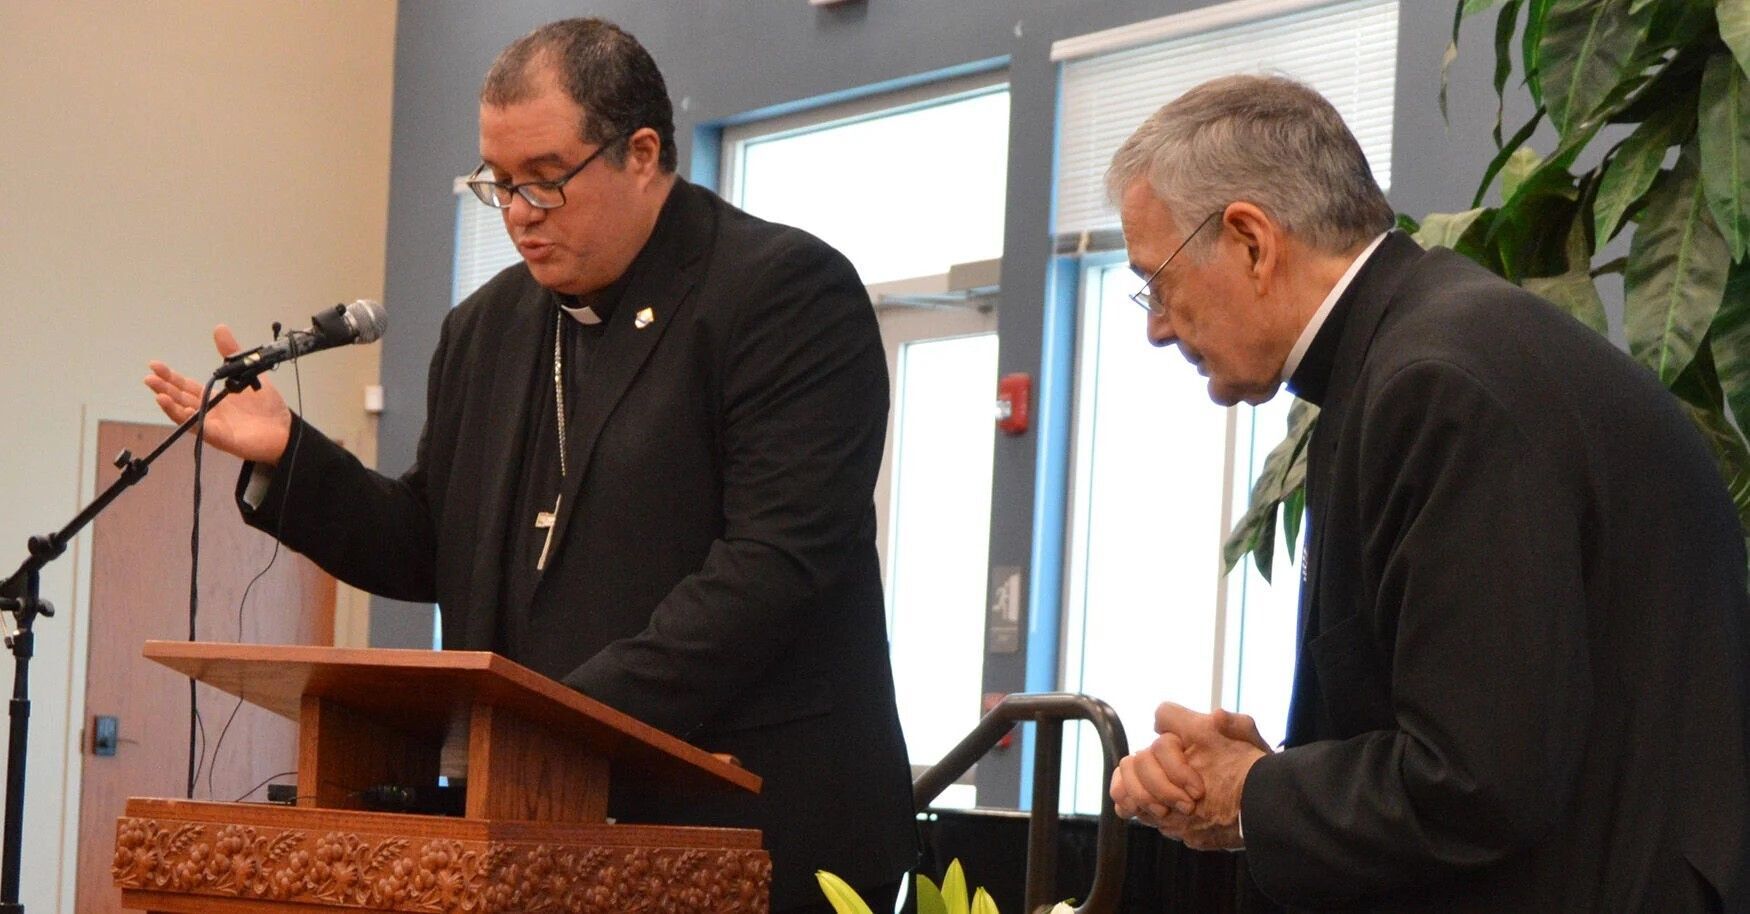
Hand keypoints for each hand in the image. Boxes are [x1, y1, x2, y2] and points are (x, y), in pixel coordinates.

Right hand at [144, 325, 292, 464]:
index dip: (170, 376)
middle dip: (164, 389)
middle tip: (149, 379)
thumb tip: (219, 329)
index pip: (186, 386)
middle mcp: (209, 411)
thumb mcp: (248, 373)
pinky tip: (182, 411)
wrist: (285, 431)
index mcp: (213, 397)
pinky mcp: (223, 437)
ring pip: (186, 416)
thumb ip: (232, 353)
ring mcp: (214, 425)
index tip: (155, 365)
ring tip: (158, 396)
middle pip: (181, 399)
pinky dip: (191, 421)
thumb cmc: (267, 408)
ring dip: (171, 406)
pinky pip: (203, 429)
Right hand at [1111, 703, 1270, 850]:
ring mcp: (1155, 776)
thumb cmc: (1252, 773)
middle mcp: (1167, 753)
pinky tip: (1140, 812)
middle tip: (1190, 803)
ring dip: (1144, 793)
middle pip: (1144, 754)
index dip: (1168, 727)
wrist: (1251, 811)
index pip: (1165, 715)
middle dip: (1163, 782)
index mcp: (1188, 734)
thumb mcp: (1254, 747)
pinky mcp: (1149, 801)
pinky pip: (1122, 794)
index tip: (1188, 753)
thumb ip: (1239, 726)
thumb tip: (1216, 716)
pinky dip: (1126, 801)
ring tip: (1166, 812)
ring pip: (1128, 772)